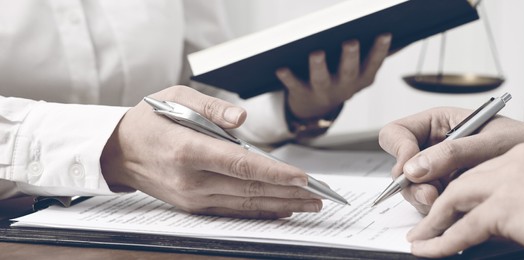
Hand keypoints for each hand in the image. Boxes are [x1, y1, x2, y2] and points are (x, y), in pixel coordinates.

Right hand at [100, 86, 321, 218]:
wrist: (118, 151)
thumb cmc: (151, 119)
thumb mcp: (178, 98)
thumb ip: (213, 108)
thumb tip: (242, 120)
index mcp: (188, 151)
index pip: (242, 166)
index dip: (276, 173)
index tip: (304, 178)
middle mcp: (191, 180)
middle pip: (250, 189)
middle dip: (290, 193)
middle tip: (320, 195)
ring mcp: (192, 198)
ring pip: (246, 204)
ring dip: (282, 205)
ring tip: (310, 204)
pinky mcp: (193, 207)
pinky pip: (234, 211)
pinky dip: (261, 211)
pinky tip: (282, 209)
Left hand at [276, 34, 391, 119]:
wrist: (316, 108)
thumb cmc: (341, 79)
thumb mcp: (362, 71)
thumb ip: (379, 54)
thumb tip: (403, 37)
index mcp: (362, 79)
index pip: (374, 64)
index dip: (380, 50)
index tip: (385, 34)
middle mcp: (344, 87)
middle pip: (349, 72)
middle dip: (350, 57)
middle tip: (350, 42)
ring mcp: (324, 91)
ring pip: (321, 79)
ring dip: (319, 66)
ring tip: (316, 52)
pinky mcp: (302, 93)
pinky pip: (294, 85)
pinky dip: (288, 78)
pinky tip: (281, 68)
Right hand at [378, 107, 523, 213]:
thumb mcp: (489, 143)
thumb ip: (451, 153)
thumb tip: (414, 167)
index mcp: (439, 122)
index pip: (397, 133)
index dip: (399, 151)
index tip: (410, 168)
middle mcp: (435, 146)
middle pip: (400, 166)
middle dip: (412, 184)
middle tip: (431, 195)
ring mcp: (441, 171)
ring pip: (412, 189)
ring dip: (424, 199)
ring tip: (447, 201)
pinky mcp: (450, 191)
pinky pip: (430, 203)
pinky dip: (438, 210)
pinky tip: (456, 209)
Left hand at [407, 137, 523, 258]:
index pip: (491, 166)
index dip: (471, 184)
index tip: (458, 200)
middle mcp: (518, 160)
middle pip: (466, 178)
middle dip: (442, 200)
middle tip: (427, 218)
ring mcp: (508, 181)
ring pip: (455, 198)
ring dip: (434, 221)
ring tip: (420, 238)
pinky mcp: (503, 207)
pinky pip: (461, 228)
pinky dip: (440, 242)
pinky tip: (427, 251)